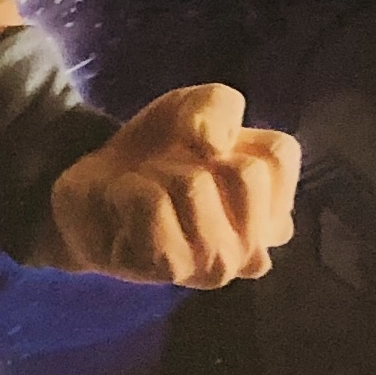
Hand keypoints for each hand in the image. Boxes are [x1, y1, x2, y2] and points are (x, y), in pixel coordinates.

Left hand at [39, 83, 299, 286]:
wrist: (94, 187)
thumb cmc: (158, 152)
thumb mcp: (192, 107)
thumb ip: (220, 105)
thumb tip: (215, 145)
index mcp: (272, 212)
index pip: (281, 154)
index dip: (233, 132)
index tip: (206, 149)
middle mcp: (253, 249)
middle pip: (246, 173)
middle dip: (194, 155)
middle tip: (172, 172)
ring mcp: (214, 266)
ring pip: (194, 185)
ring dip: (156, 171)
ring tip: (148, 190)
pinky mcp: (169, 268)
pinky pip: (151, 202)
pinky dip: (128, 187)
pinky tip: (124, 207)